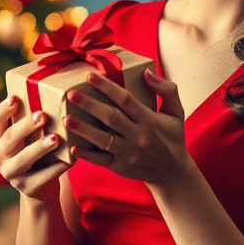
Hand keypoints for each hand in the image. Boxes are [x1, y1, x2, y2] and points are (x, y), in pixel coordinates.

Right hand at [0, 95, 67, 201]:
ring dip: (40, 147)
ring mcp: (11, 174)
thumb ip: (29, 118)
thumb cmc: (34, 150)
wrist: (39, 187)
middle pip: (11, 138)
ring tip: (56, 138)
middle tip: (43, 115)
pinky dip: (57, 167)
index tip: (15, 97)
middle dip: (26, 126)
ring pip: (25, 158)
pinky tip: (70, 159)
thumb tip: (51, 87)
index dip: (4, 109)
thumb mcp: (26, 136)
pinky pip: (42, 176)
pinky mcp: (27, 188)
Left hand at [65, 68, 192, 184]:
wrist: (173, 172)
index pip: (126, 100)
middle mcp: (139, 136)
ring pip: (103, 139)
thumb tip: (146, 72)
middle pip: (111, 117)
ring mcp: (129, 154)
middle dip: (89, 105)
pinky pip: (101, 160)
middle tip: (71, 94)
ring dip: (83, 129)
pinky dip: (87, 155)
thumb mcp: (176, 112)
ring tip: (66, 119)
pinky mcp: (121, 168)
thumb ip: (166, 89)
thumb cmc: (172, 138)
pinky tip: (73, 147)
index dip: (107, 87)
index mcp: (150, 120)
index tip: (90, 76)